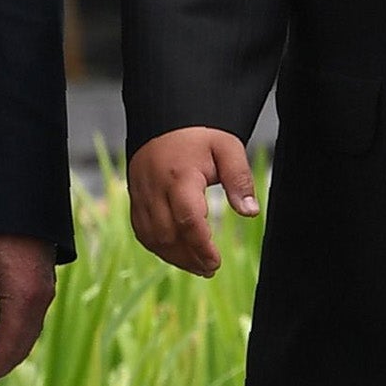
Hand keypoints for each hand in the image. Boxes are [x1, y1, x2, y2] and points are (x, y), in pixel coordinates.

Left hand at [0, 234, 56, 385]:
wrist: (23, 200)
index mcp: (24, 300)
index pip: (8, 348)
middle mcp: (40, 301)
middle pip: (20, 347)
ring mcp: (44, 293)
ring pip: (24, 334)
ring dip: (1, 350)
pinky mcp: (41, 285)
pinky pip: (28, 319)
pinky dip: (9, 332)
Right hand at [127, 126, 258, 277]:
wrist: (165, 117)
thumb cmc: (200, 134)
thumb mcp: (228, 148)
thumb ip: (239, 179)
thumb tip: (250, 212)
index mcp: (180, 176)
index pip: (188, 220)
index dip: (202, 247)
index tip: (217, 262)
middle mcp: (155, 188)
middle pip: (167, 235)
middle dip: (189, 258)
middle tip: (211, 268)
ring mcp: (141, 194)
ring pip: (152, 238)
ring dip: (174, 257)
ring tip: (197, 266)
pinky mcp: (135, 198)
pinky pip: (142, 231)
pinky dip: (158, 247)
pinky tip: (177, 253)